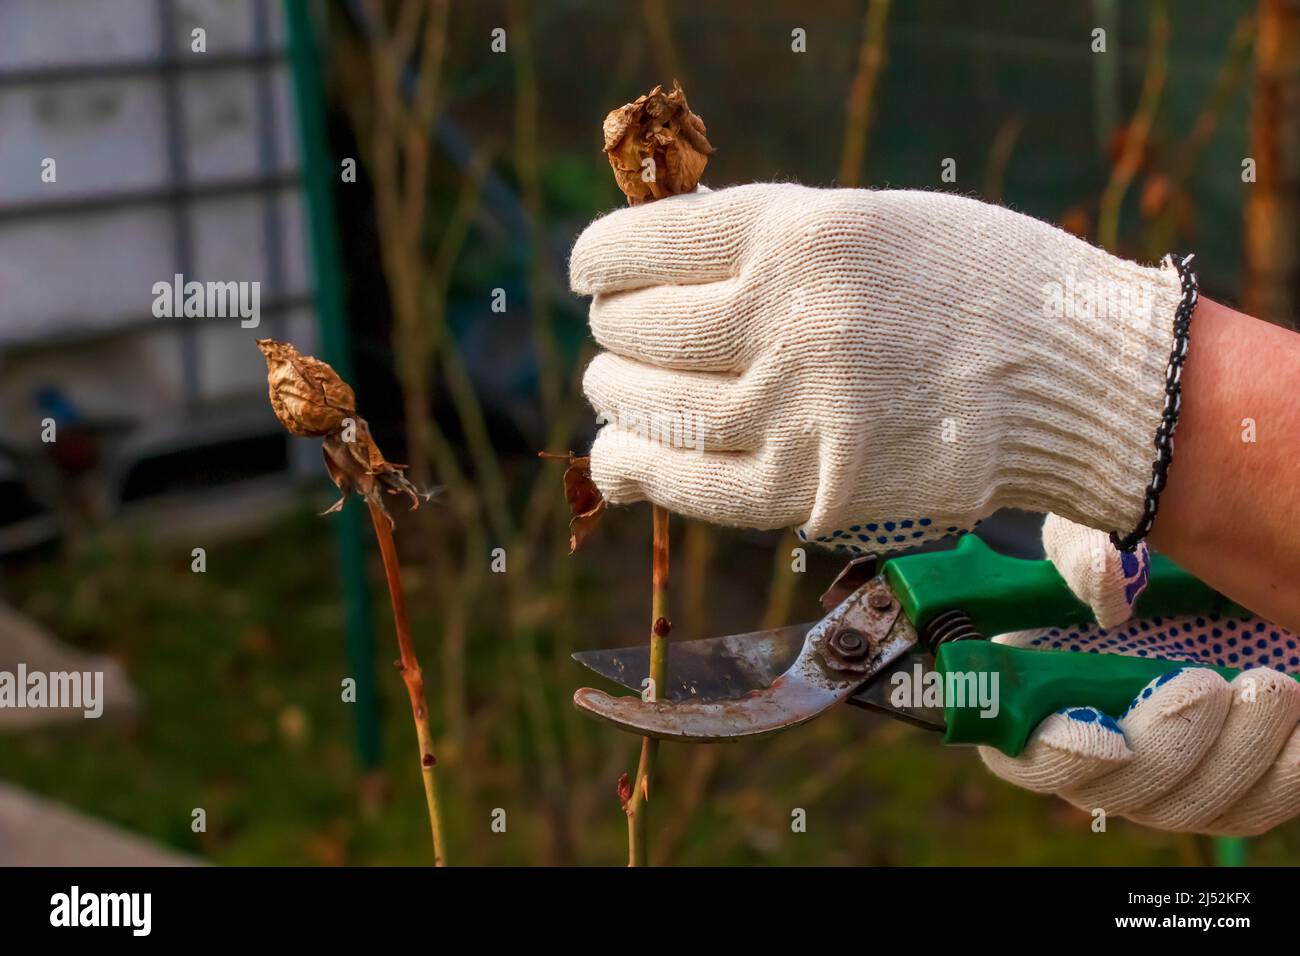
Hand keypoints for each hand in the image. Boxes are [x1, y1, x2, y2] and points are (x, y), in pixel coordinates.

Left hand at [570, 183, 1182, 550]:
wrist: (1080, 375)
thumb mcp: (872, 224)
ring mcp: (798, 410)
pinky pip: (691, 485)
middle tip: (618, 337)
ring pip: (652, 410)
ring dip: (617, 399)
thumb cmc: (978, 285)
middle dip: (615, 331)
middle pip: (640, 330)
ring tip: (614, 392)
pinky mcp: (813, 489)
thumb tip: (656, 273)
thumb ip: (767, 246)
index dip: (601, 260)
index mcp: (800, 231)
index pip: (645, 244)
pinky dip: (637, 469)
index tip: (591, 272)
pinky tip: (616, 458)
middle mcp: (788, 318)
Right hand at [982, 518, 1299, 834]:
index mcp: (1042, 695)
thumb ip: (1082, 551)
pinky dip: (1282, 774)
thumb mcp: (1097, 534)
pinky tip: (1299, 728)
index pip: (1027, 755)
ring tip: (1272, 689)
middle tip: (1206, 683)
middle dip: (1168, 747)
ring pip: (1193, 807)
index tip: (1109, 735)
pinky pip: (1254, 806)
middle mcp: (1099, 753)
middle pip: (1120, 793)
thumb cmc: (1136, 554)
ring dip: (1235, 757)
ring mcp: (1165, 776)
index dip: (1060, 758)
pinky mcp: (1229, 782)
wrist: (1218, 570)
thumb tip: (1103, 582)